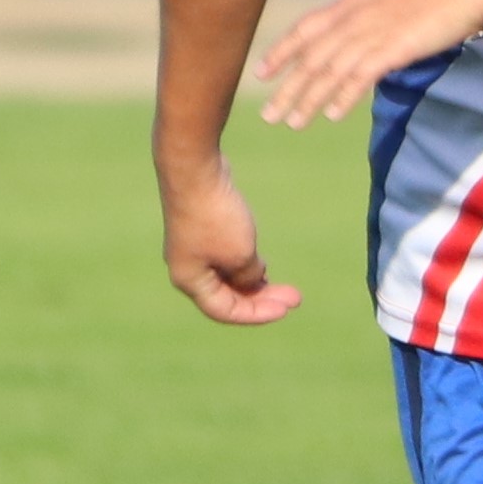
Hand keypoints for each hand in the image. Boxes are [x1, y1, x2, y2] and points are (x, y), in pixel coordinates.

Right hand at [160, 160, 300, 325]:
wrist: (194, 169)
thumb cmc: (216, 216)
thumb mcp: (242, 255)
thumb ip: (250, 276)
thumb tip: (253, 280)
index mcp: (190, 280)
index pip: (225, 310)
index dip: (257, 314)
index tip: (288, 307)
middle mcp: (187, 267)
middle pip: (226, 295)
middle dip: (261, 299)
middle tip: (295, 298)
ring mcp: (192, 246)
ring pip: (226, 276)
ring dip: (254, 282)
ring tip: (280, 285)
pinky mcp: (200, 228)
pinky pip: (224, 257)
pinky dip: (244, 264)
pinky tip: (262, 264)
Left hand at [254, 0, 482, 128]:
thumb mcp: (393, 2)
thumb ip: (371, 21)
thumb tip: (361, 47)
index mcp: (353, 3)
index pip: (306, 28)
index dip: (281, 51)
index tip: (261, 73)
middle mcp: (355, 16)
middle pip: (311, 56)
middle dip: (288, 87)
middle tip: (269, 116)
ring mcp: (374, 31)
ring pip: (330, 70)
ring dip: (309, 99)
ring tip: (293, 123)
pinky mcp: (394, 47)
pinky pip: (360, 75)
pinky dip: (343, 96)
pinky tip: (332, 115)